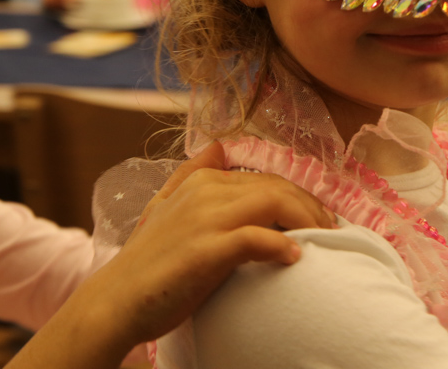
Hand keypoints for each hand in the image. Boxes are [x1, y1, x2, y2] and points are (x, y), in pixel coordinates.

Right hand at [108, 142, 335, 345]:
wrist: (115, 303)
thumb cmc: (147, 263)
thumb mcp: (164, 208)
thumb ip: (190, 174)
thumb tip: (218, 145)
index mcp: (201, 181)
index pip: (266, 179)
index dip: (299, 197)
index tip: (317, 218)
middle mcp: (205, 191)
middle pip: (277, 188)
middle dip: (311, 208)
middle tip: (332, 231)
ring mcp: (205, 219)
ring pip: (275, 204)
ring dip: (307, 222)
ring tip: (323, 242)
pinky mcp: (207, 250)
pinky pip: (258, 239)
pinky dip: (282, 247)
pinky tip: (294, 259)